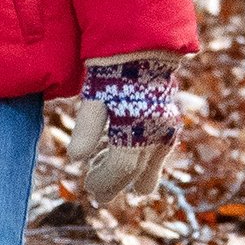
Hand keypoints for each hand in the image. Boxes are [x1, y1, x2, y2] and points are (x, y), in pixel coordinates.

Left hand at [67, 53, 182, 204]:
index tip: (88, 186)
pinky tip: (121, 156)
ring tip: (104, 173)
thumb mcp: (94, 97)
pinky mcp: (169, 124)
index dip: (104, 180)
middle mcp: (156, 133)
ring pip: (148, 164)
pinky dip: (139, 159)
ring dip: (126, 173)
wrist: (144, 47)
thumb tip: (75, 159)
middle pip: (136, 171)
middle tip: (97, 196)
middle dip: (115, 184)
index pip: (121, 168)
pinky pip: (156, 152)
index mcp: (136, 128)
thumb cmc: (113, 70)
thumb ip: (87, 128)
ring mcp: (166, 130)